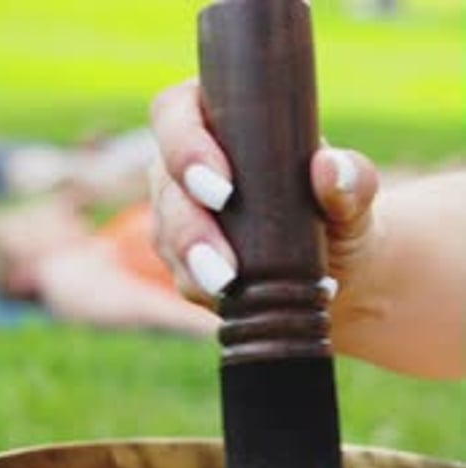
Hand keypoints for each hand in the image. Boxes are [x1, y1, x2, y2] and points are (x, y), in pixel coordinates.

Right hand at [149, 80, 378, 329]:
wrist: (341, 267)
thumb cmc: (342, 213)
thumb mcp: (355, 194)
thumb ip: (353, 178)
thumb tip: (329, 169)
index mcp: (219, 119)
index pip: (176, 114)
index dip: (185, 147)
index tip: (222, 188)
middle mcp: (187, 164)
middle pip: (166, 185)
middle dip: (190, 227)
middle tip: (222, 262)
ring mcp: (179, 213)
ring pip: (167, 234)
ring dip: (192, 263)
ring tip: (224, 286)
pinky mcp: (183, 260)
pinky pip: (180, 274)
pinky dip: (200, 287)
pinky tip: (225, 299)